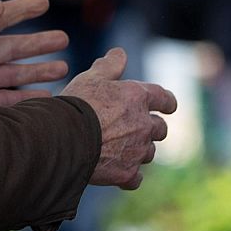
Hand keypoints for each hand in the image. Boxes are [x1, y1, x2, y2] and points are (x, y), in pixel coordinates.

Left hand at [0, 0, 68, 107]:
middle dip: (39, 44)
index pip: (0, 19)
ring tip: (62, 69)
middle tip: (64, 39)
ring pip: (14, 74)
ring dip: (38, 71)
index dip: (21, 10)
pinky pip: (5, 101)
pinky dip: (25, 100)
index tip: (43, 3)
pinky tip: (44, 98)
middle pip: (13, 48)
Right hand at [64, 48, 175, 189]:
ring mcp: (137, 150)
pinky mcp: (127, 172)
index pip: (165, 99)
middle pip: (160, 128)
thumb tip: (119, 53)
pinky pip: (136, 178)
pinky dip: (130, 176)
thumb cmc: (75, 105)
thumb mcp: (91, 78)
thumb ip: (109, 66)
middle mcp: (144, 124)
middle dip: (151, 129)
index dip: (168, 103)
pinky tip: (120, 174)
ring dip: (139, 151)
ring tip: (121, 150)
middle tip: (136, 130)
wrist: (61, 139)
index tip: (169, 107)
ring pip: (149, 153)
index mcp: (138, 98)